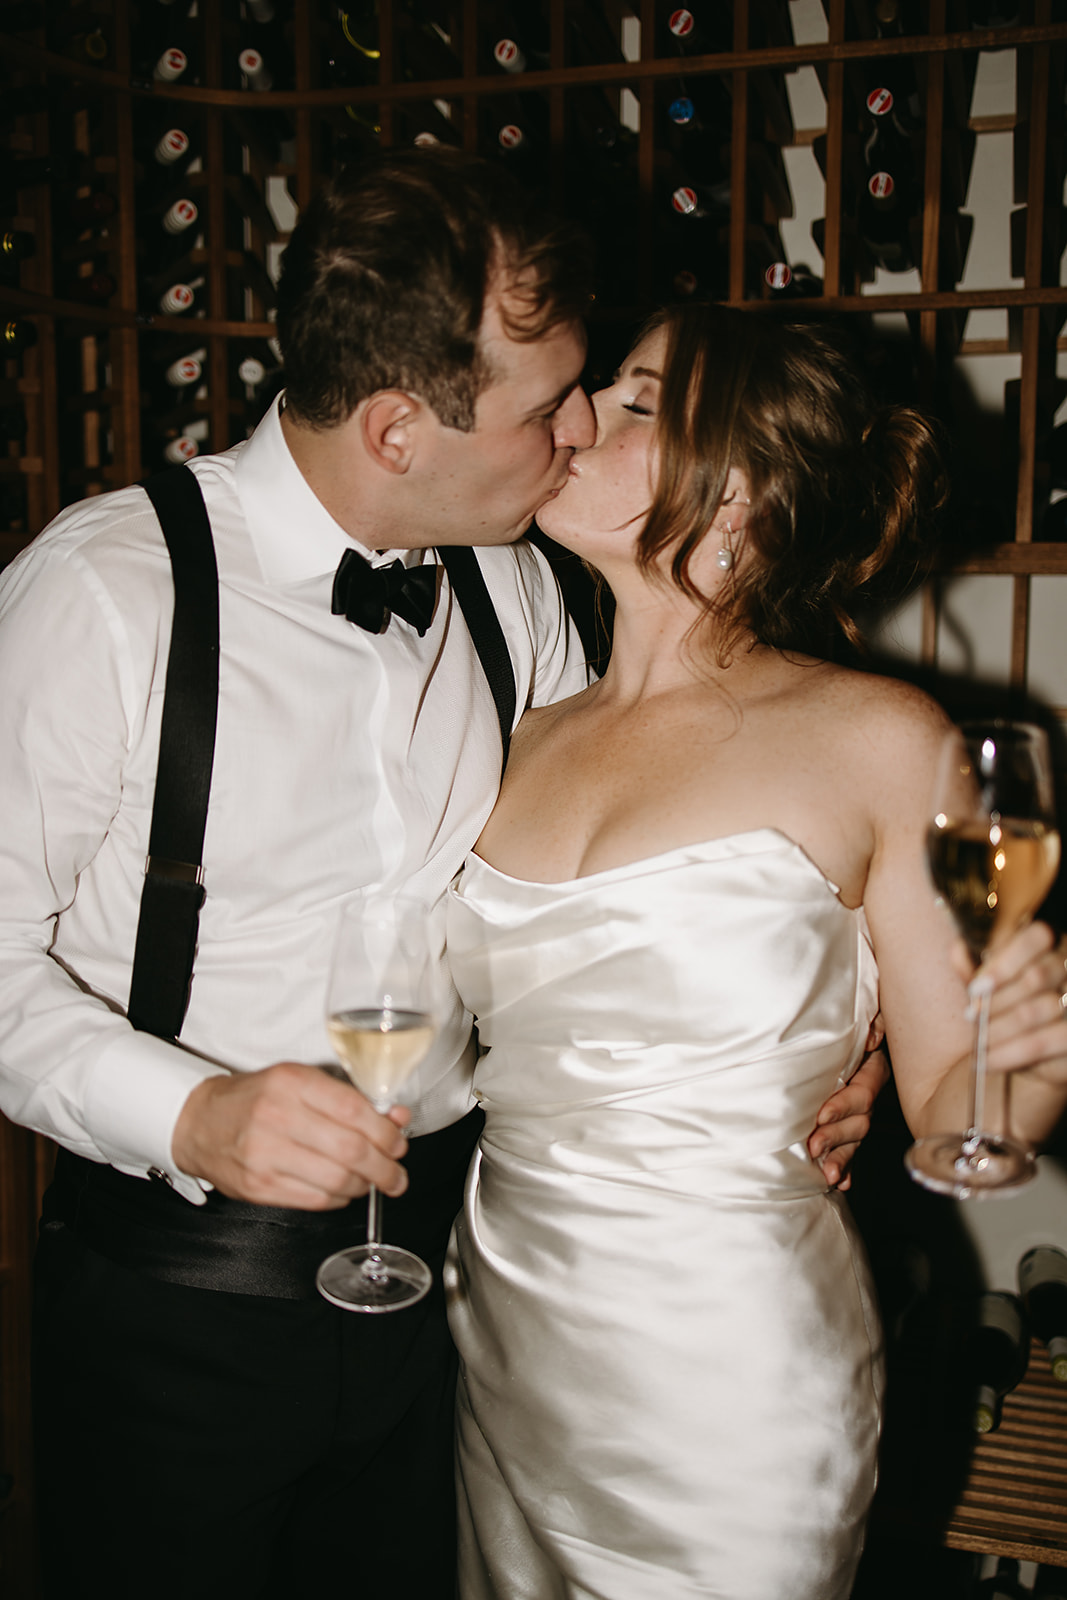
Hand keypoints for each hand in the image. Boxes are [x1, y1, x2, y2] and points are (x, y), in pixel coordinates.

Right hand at [171, 1062, 409, 1208]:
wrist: (199, 1123)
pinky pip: (315, 1200)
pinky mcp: (258, 1187)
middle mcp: (276, 1116)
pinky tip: (343, 1189)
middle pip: (349, 1150)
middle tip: (396, 1174)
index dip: (385, 1132)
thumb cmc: (256, 1099)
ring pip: (336, 1180)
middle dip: (384, 1167)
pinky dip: (338, 1198)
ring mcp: (264, 1155)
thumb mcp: (299, 1083)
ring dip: (364, 1186)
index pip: (354, 1110)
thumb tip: (396, 1119)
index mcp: (291, 1083)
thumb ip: (348, 1099)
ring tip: (371, 1181)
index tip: (398, 1142)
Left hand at [807, 1031, 890, 1190]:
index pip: (861, 1092)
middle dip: (836, 1137)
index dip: (843, 1105)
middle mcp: (867, 1093)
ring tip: (827, 1173)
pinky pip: (851, 1148)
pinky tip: (840, 1180)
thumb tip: (872, 1038)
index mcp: (872, 1069)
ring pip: (854, 1139)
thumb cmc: (858, 1022)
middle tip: (814, 1146)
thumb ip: (874, 1024)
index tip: (821, 1114)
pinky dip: (846, 1165)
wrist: (859, 1031)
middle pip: (858, 1121)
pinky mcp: (849, 1123)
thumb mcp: (870, 1016)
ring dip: (841, 1157)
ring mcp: (860, 1111)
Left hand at [958, 922, 1066, 1092]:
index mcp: (1046, 954)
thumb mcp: (983, 999)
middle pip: (1037, 975)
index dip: (1005, 961)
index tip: (975, 988)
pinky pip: (1048, 1040)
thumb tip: (957, 948)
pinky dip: (1011, 1052)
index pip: (1036, 937)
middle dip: (996, 1000)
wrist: (1013, 1076)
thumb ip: (973, 975)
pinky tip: (987, 1061)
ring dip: (1000, 1028)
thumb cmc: (999, 1028)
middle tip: (971, 1018)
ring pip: (1041, 1008)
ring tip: (977, 1043)